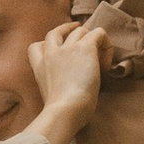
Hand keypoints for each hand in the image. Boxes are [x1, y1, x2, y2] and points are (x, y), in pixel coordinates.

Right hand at [27, 15, 106, 143]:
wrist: (65, 110)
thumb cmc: (60, 113)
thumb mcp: (50, 97)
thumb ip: (56, 85)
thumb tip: (72, 88)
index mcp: (39, 66)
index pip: (37, 46)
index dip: (49, 45)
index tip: (60, 51)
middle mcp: (51, 53)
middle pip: (57, 31)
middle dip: (69, 32)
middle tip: (83, 37)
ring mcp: (67, 48)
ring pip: (81, 30)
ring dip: (91, 41)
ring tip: (100, 59)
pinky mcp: (85, 48)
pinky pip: (98, 33)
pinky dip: (105, 43)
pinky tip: (107, 62)